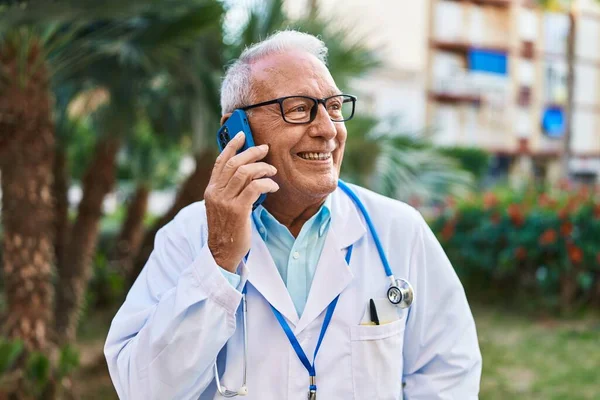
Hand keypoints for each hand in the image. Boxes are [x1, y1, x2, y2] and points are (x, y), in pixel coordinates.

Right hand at [204, 131, 278, 272]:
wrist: (222, 253)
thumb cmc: (227, 229)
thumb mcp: (222, 207)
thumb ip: (229, 190)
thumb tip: (246, 174)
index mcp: (211, 190)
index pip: (220, 162)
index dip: (231, 146)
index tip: (242, 135)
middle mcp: (215, 193)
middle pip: (234, 163)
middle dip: (251, 153)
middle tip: (265, 149)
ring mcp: (225, 202)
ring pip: (244, 173)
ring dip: (261, 168)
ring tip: (272, 170)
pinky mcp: (238, 210)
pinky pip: (254, 188)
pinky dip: (266, 183)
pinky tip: (273, 187)